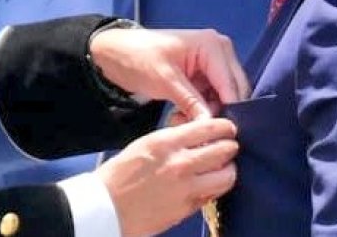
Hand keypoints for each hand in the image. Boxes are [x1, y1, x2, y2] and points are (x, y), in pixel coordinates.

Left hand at [89, 28, 249, 119]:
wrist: (116, 54)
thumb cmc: (138, 58)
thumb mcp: (165, 81)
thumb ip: (191, 103)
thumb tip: (212, 126)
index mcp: (212, 45)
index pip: (231, 84)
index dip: (228, 110)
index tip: (219, 133)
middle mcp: (219, 51)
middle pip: (232, 91)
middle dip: (216, 112)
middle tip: (195, 128)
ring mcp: (212, 64)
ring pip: (223, 97)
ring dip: (206, 113)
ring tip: (181, 122)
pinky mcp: (203, 75)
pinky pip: (211, 97)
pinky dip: (200, 110)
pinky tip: (181, 117)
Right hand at [96, 118, 238, 236]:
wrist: (106, 207)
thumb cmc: (119, 175)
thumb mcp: (144, 145)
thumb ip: (172, 141)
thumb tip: (195, 138)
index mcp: (166, 142)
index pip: (209, 128)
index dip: (224, 127)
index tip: (227, 129)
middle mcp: (181, 163)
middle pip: (224, 151)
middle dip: (230, 147)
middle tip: (229, 147)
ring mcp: (187, 188)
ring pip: (227, 176)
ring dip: (228, 170)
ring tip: (224, 168)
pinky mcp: (188, 208)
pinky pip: (213, 195)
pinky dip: (216, 188)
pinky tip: (210, 185)